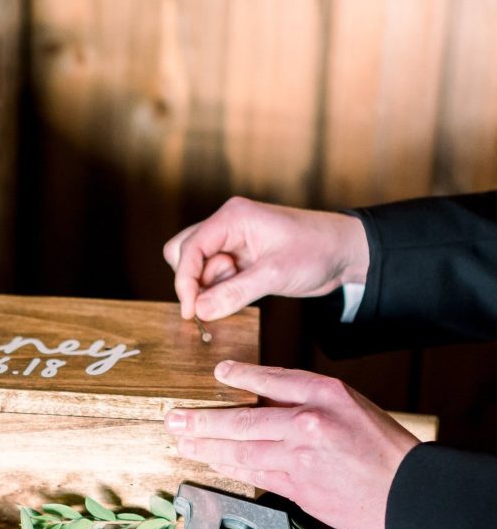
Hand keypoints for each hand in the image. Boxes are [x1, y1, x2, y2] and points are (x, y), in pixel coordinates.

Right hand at [162, 196, 369, 320]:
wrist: (345, 253)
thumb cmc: (317, 250)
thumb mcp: (276, 274)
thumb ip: (235, 292)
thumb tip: (200, 310)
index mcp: (232, 217)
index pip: (190, 248)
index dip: (184, 281)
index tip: (190, 311)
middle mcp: (226, 226)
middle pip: (183, 252)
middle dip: (194, 280)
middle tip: (218, 298)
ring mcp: (231, 241)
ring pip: (196, 266)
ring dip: (208, 286)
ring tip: (243, 289)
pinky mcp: (238, 258)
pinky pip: (213, 275)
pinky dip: (218, 290)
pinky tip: (242, 293)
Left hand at [165, 361, 419, 528]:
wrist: (405, 491)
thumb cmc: (378, 445)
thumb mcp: (348, 405)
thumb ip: (303, 398)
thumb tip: (257, 395)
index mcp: (326, 395)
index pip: (274, 379)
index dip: (241, 376)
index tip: (218, 373)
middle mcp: (310, 423)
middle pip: (244, 420)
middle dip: (202, 420)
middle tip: (174, 419)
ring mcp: (301, 459)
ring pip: (242, 451)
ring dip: (206, 446)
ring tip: (182, 442)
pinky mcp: (298, 488)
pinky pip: (254, 475)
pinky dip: (230, 467)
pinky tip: (211, 461)